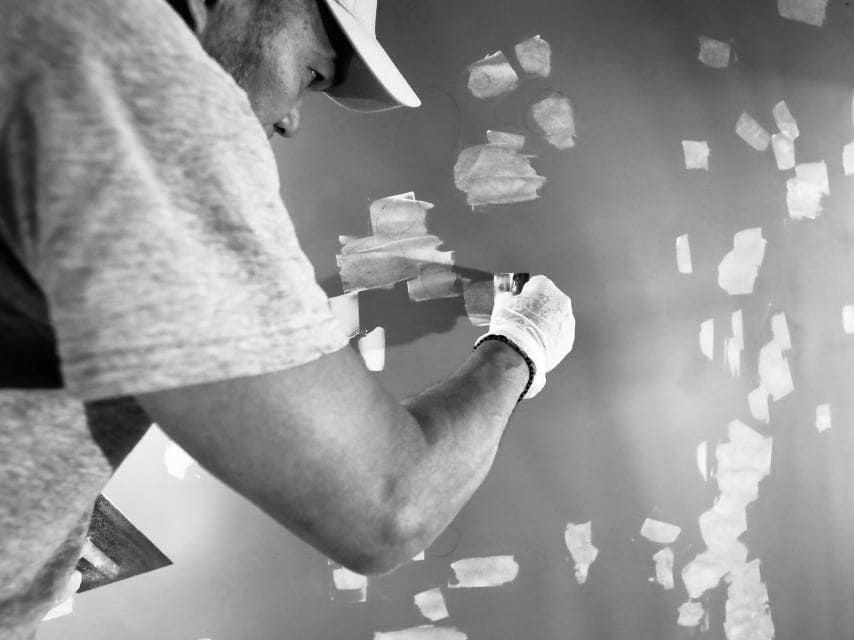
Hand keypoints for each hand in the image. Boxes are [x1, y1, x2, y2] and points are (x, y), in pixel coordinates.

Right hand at [478, 275, 574, 397]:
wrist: (517, 352)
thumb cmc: (508, 324)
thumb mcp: (502, 303)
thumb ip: (506, 294)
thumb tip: (506, 292)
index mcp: (544, 286)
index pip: (535, 283)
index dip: (525, 292)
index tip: (518, 301)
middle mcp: (561, 300)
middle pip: (549, 300)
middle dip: (538, 307)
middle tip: (523, 319)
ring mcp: (567, 320)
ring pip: (556, 318)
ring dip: (545, 323)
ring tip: (530, 335)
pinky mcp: (568, 339)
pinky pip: (559, 335)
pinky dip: (550, 339)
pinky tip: (537, 345)